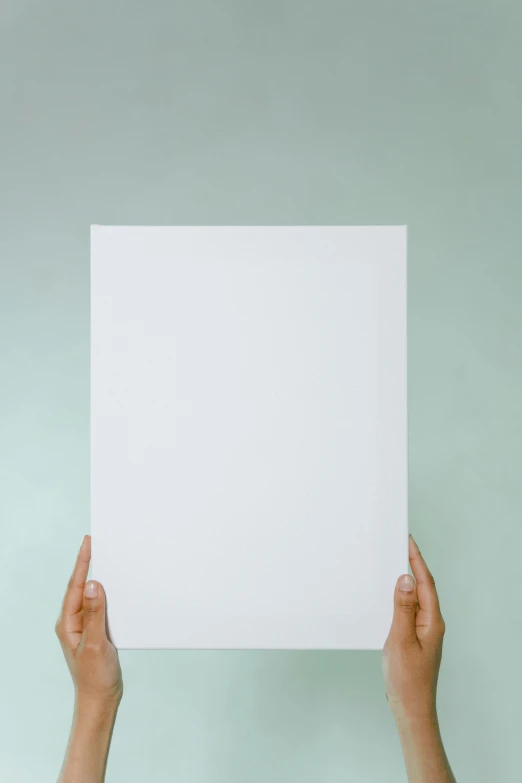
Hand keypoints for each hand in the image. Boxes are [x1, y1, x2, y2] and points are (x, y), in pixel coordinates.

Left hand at [55, 535, 122, 706]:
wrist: (100, 699)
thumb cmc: (94, 677)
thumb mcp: (96, 644)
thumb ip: (95, 614)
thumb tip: (92, 584)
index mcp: (68, 622)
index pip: (75, 585)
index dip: (82, 562)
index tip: (88, 542)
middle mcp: (73, 621)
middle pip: (81, 586)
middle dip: (88, 564)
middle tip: (96, 542)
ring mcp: (84, 625)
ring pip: (91, 595)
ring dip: (99, 577)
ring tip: (107, 558)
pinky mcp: (96, 630)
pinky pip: (100, 606)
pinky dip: (108, 593)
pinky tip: (116, 588)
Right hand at [382, 534, 444, 722]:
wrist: (411, 710)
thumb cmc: (407, 681)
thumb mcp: (401, 640)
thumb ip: (402, 608)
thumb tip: (404, 579)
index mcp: (431, 621)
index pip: (424, 582)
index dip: (416, 560)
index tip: (408, 540)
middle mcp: (431, 624)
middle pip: (422, 587)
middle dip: (412, 564)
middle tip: (399, 545)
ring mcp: (423, 632)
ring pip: (415, 598)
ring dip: (405, 580)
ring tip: (393, 563)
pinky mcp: (414, 639)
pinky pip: (408, 610)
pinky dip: (399, 598)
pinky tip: (390, 597)